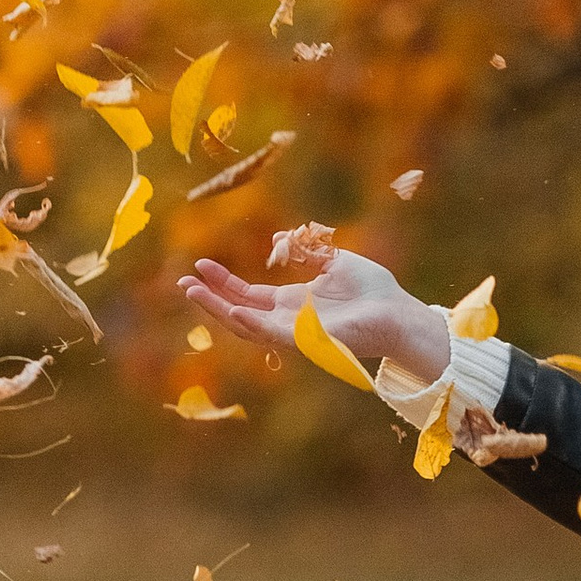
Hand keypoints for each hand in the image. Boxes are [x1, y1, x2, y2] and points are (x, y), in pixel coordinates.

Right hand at [181, 246, 450, 384]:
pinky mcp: (306, 340)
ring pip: (246, 325)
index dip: (224, 282)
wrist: (397, 313)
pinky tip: (232, 309)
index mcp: (293, 303)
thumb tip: (282, 241)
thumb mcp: (334, 262)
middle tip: (182, 283)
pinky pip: (271, 333)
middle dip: (210, 298)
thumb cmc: (373, 291)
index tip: (200, 265)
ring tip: (192, 292)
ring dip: (218, 309)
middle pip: (238, 310)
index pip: (249, 294)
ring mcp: (294, 332)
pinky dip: (250, 322)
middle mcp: (288, 320)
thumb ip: (307, 252)